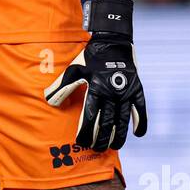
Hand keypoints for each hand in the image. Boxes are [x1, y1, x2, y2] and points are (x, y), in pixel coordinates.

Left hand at [43, 0, 147, 152]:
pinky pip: (140, 109)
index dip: (86, 132)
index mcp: (95, 88)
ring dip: (118, 135)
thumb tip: (48, 102)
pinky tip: (137, 134)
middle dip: (101, 138)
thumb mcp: (73, 69)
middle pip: (107, 122)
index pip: (90, 117)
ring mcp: (126, 92)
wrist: (113, 41)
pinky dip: (141, 122)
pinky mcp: (137, 89)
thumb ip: (61, 87)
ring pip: (123, 120)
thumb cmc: (90, 57)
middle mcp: (112, 92)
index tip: (81, 142)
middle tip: (96, 148)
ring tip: (113, 146)